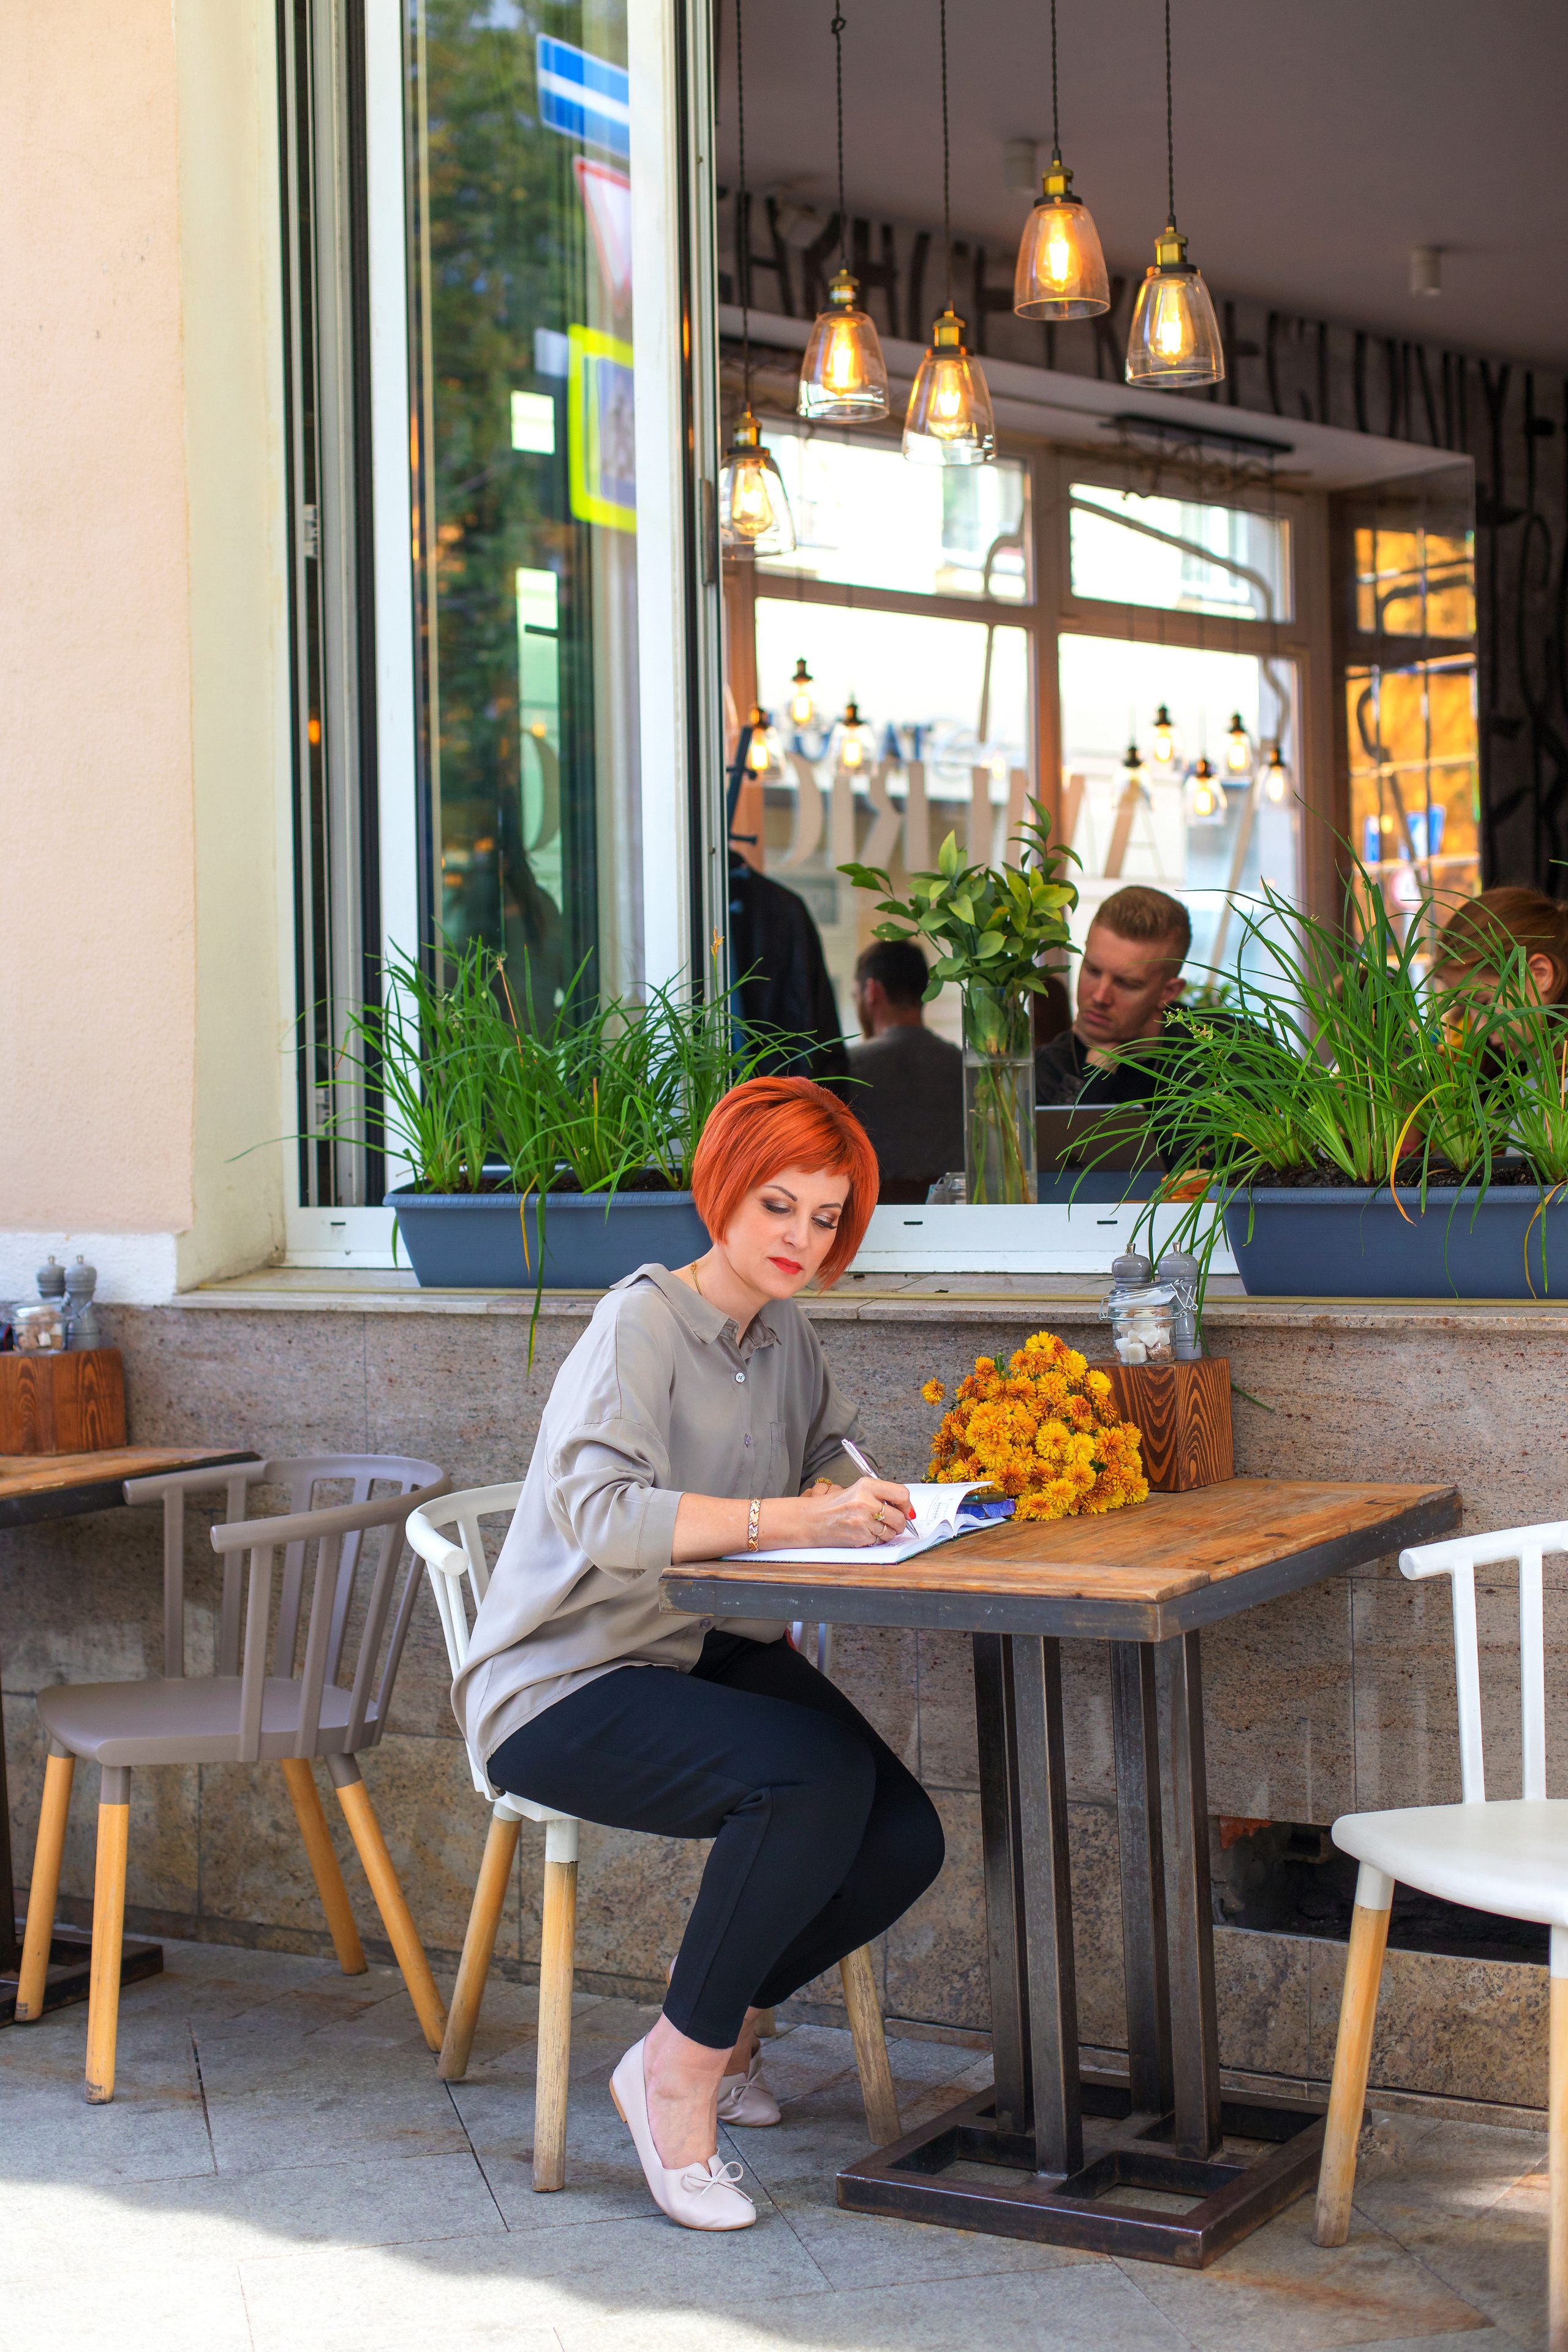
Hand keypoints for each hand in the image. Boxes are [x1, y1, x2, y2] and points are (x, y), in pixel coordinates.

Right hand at [794, 1475, 912, 1547]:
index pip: (901, 1494)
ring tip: (873, 1528)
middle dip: (900, 1524)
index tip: (907, 1510)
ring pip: (890, 1532)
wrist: (811, 1520)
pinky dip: (875, 1540)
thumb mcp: (856, 1491)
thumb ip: (879, 1496)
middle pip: (899, 1516)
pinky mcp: (860, 1536)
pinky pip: (878, 1541)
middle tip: (895, 1524)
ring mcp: (863, 1520)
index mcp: (866, 1486)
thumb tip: (904, 1507)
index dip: (907, 1505)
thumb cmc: (833, 1506)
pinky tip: (863, 1534)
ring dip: (886, 1533)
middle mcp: (866, 1501)